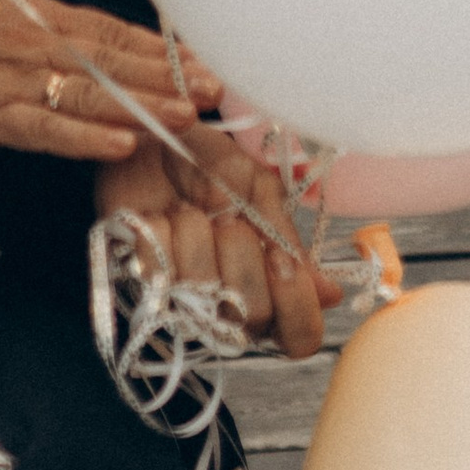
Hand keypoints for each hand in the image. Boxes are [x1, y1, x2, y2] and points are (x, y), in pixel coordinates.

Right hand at [0, 0, 215, 162]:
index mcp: (30, 12)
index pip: (108, 28)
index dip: (157, 46)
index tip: (200, 57)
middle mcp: (27, 44)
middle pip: (109, 62)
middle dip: (166, 78)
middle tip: (216, 92)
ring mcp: (8, 82)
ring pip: (86, 96)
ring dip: (140, 105)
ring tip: (186, 116)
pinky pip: (42, 129)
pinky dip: (81, 136)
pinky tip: (119, 142)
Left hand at [95, 124, 345, 361]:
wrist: (149, 134)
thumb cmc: (206, 162)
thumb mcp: (257, 187)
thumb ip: (285, 236)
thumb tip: (329, 293)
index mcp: (272, 286)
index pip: (301, 336)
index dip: (296, 304)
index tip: (280, 260)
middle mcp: (231, 305)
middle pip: (254, 317)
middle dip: (242, 255)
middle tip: (226, 218)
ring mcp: (184, 300)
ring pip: (203, 296)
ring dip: (197, 236)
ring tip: (187, 209)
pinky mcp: (140, 284)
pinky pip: (157, 276)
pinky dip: (161, 232)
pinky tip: (159, 216)